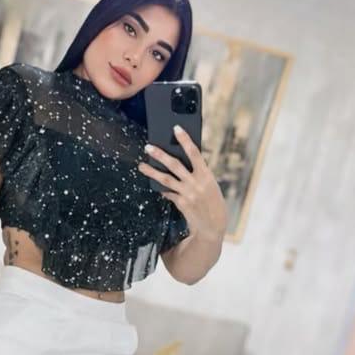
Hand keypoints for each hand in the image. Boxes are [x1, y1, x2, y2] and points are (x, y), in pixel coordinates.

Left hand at [137, 125, 227, 242]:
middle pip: (175, 165)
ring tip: (141, 166)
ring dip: (152, 172)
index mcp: (206, 175)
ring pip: (166, 179)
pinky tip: (156, 186)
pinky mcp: (181, 203)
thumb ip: (198, 175)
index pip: (195, 153)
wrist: (213, 227)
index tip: (177, 128)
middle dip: (160, 155)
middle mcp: (196, 183)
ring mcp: (187, 194)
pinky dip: (163, 189)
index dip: (185, 140)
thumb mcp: (210, 186)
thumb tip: (180, 166)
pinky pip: (168, 193)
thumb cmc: (213, 203)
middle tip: (148, 147)